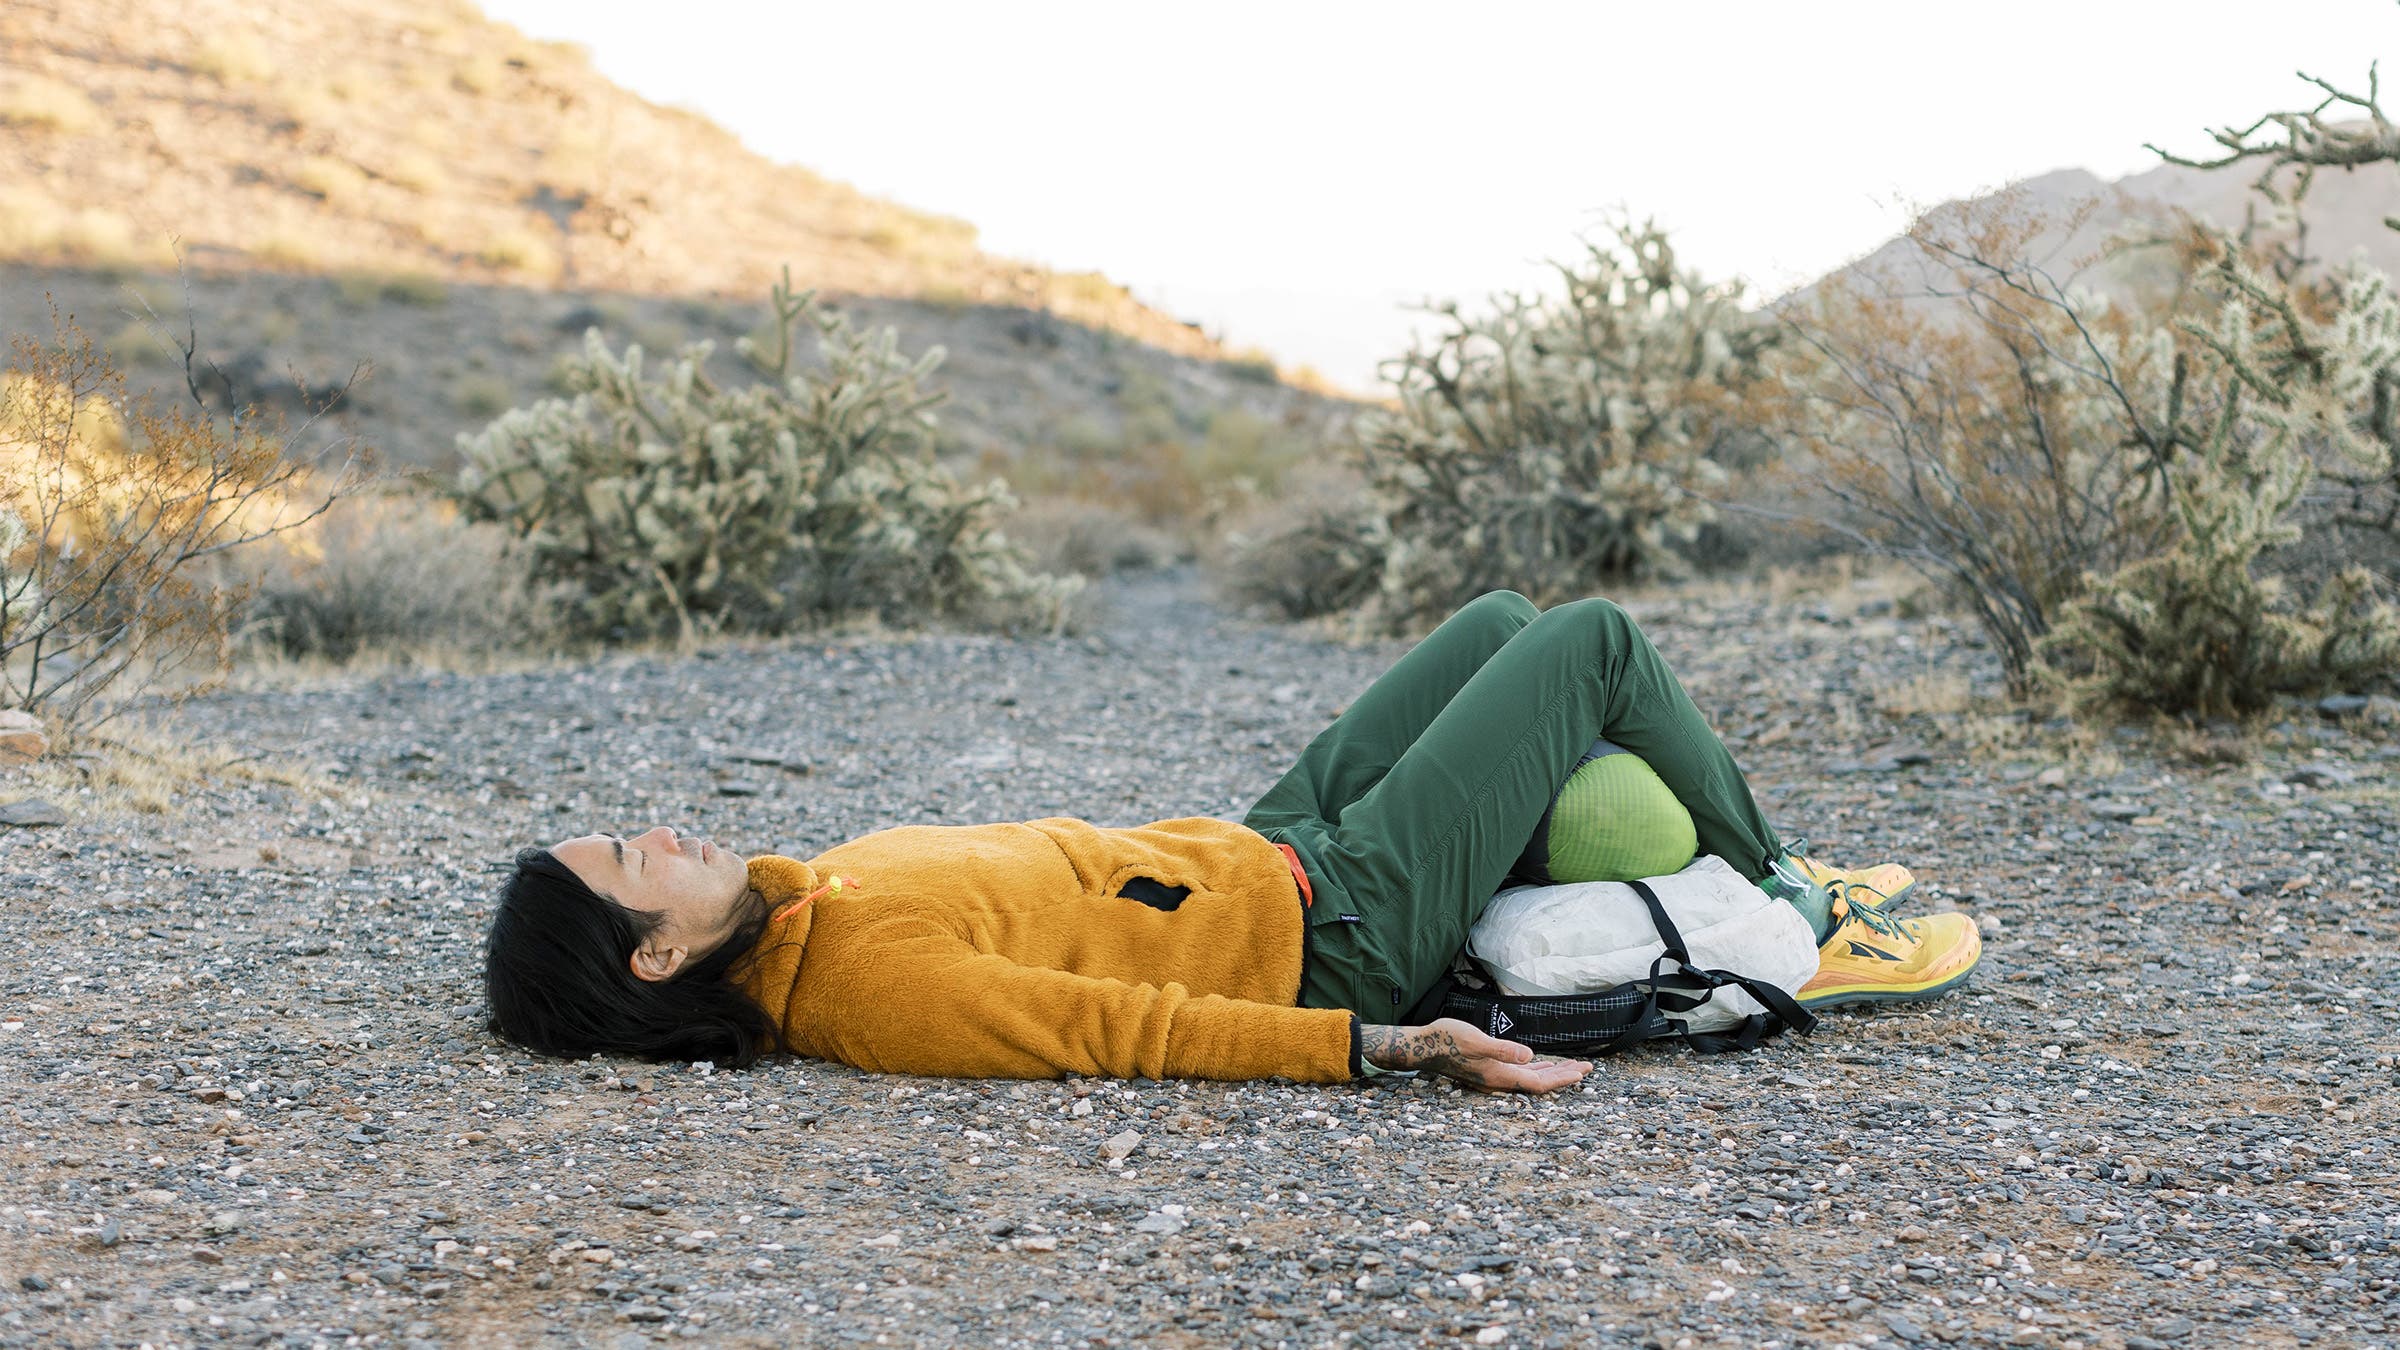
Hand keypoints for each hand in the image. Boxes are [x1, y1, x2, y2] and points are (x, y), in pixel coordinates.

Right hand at [1360, 1019, 1590, 1093]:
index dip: (1562, 1080)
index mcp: (1500, 1075)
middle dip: (1564, 1076)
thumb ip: (1502, 1050)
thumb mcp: (1476, 1040)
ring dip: (1553, 1073)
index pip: (1539, 1084)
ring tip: (1573, 1068)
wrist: (1423, 1046)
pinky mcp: (1489, 1068)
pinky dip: (1537, 1069)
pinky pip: (1520, 1073)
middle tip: (1588, 1068)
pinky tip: (1542, 1064)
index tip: (1582, 1073)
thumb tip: (1530, 1056)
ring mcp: (1494, 1075)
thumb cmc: (1447, 1039)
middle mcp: (1499, 1079)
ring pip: (1530, 1078)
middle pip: (1539, 1083)